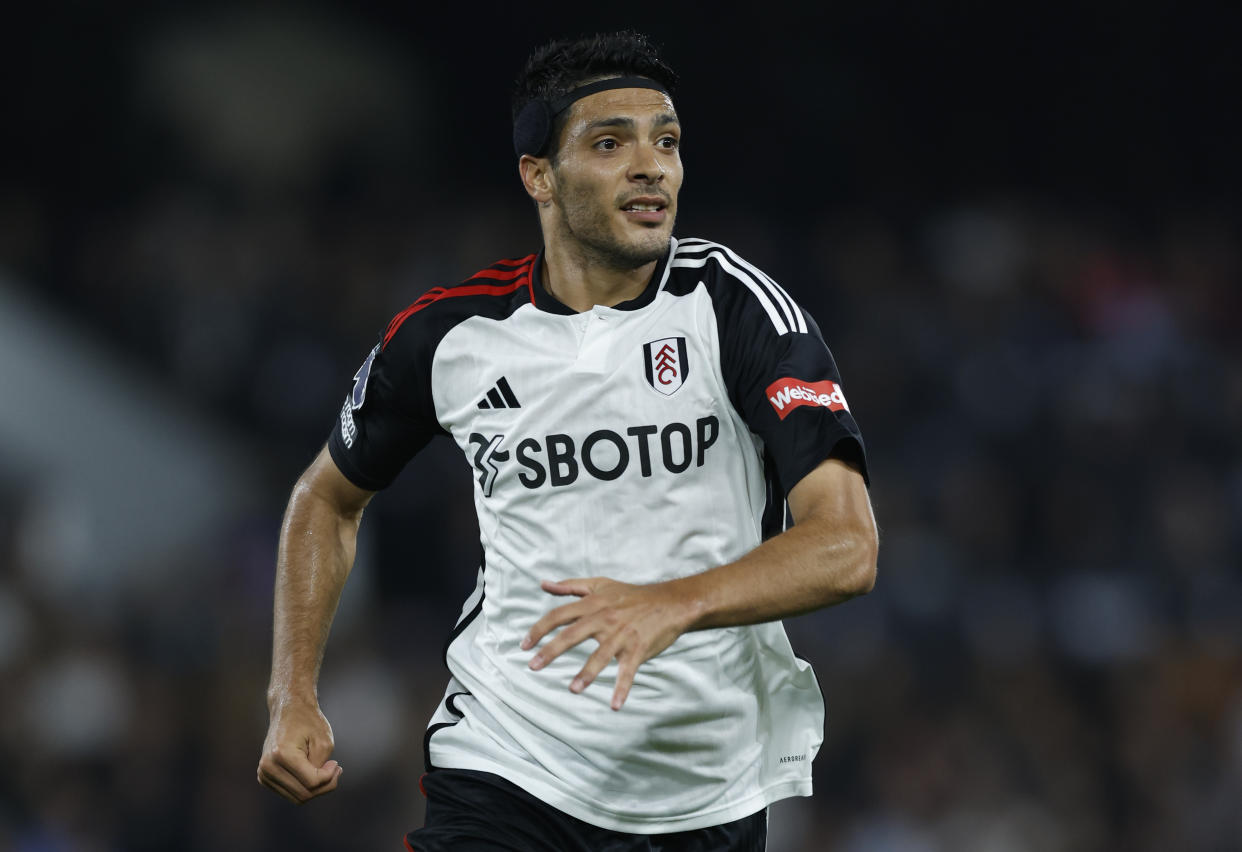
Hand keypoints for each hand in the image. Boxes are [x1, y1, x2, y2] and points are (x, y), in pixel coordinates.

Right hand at [257, 700, 342, 803]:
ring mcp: (264, 774)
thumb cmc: (308, 722)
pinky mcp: (264, 777)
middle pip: (304, 794)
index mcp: (281, 754)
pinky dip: (304, 787)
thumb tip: (318, 787)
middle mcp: (268, 766)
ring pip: (297, 798)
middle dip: (324, 786)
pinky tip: (311, 772)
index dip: (330, 777)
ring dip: (315, 789)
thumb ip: (322, 768)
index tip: (336, 763)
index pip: (312, 782)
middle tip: (335, 770)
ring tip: (325, 771)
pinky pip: (290, 793)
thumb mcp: (323, 741)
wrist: (288, 710)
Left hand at [521, 577, 694, 710]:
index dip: (539, 629)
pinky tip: (615, 705)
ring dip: (587, 674)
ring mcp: (622, 635)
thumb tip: (543, 584)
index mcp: (593, 603)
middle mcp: (605, 618)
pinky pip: (628, 671)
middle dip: (551, 651)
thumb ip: (570, 586)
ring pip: (601, 656)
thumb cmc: (632, 595)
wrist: (670, 602)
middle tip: (533, 666)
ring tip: (573, 689)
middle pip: (572, 634)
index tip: (524, 644)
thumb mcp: (601, 585)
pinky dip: (622, 688)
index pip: (559, 615)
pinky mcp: (639, 649)